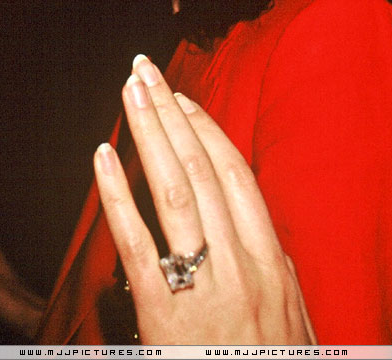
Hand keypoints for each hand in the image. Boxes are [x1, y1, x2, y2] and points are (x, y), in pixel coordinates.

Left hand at [94, 55, 315, 344]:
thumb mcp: (288, 321)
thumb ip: (270, 270)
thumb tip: (256, 225)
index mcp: (272, 262)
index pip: (235, 174)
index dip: (205, 129)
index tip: (180, 96)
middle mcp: (242, 266)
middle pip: (202, 169)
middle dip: (170, 113)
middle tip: (143, 70)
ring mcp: (204, 289)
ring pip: (174, 191)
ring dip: (149, 133)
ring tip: (129, 91)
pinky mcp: (164, 315)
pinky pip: (137, 243)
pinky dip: (118, 194)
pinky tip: (103, 156)